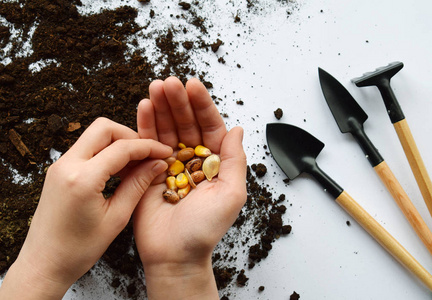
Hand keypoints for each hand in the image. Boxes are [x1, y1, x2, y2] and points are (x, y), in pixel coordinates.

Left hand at [0, 117, 171, 299]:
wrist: (44, 263)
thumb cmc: (79, 249)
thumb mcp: (116, 218)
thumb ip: (138, 185)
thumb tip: (158, 164)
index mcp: (82, 179)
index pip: (122, 148)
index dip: (148, 147)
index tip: (165, 152)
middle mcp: (67, 165)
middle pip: (104, 128)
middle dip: (130, 136)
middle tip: (148, 154)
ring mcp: (59, 166)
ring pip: (94, 136)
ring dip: (118, 143)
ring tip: (137, 163)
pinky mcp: (58, 171)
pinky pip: (86, 149)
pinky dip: (105, 151)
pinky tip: (120, 169)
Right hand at [134, 77, 246, 298]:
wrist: (175, 254)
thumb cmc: (205, 229)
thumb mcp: (231, 194)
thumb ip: (235, 160)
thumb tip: (238, 128)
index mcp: (214, 163)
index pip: (210, 127)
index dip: (202, 106)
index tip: (193, 85)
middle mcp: (192, 160)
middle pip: (186, 123)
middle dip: (178, 102)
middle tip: (170, 82)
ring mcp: (169, 163)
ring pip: (166, 129)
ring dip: (161, 107)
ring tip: (155, 87)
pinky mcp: (148, 170)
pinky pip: (146, 144)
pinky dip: (145, 125)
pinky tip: (144, 107)